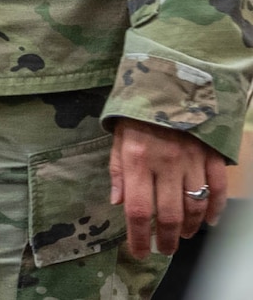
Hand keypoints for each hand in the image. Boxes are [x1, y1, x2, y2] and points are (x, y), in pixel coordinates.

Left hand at [109, 118, 226, 255]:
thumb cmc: (137, 112)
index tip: (139, 251)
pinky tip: (209, 220)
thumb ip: (118, 170)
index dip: (138, 236)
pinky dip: (215, 209)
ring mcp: (192, 160)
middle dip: (167, 239)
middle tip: (164, 250)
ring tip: (183, 236)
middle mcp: (165, 163)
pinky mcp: (211, 155)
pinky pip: (217, 188)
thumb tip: (118, 203)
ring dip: (190, 227)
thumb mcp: (117, 136)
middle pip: (170, 215)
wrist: (169, 82)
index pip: (139, 209)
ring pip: (195, 206)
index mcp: (137, 159)